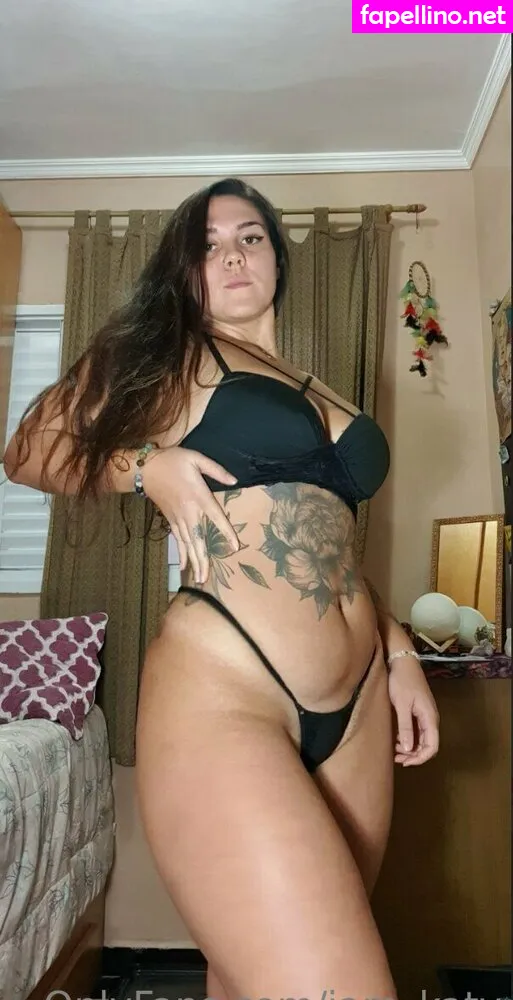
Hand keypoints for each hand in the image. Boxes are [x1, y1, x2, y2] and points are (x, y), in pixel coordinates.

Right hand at [142, 446, 239, 583]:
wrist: (145, 467)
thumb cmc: (172, 460)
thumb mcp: (196, 458)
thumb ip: (216, 470)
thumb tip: (234, 480)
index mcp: (198, 496)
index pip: (216, 517)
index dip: (226, 532)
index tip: (235, 547)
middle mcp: (188, 511)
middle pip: (198, 539)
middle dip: (202, 560)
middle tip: (206, 579)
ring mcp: (177, 518)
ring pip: (187, 544)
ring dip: (193, 561)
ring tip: (199, 578)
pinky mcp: (170, 519)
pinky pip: (178, 540)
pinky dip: (182, 554)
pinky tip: (184, 567)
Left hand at [387, 656, 439, 765]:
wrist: (402, 660)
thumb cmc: (401, 681)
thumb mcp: (402, 705)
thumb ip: (406, 727)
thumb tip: (409, 749)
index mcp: (430, 717)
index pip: (432, 746)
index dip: (420, 758)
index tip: (405, 762)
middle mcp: (431, 718)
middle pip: (428, 745)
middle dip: (413, 755)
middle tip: (396, 758)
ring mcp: (425, 714)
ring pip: (422, 739)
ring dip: (410, 747)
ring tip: (394, 750)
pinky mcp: (418, 710)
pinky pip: (417, 730)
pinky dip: (408, 738)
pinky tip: (397, 739)